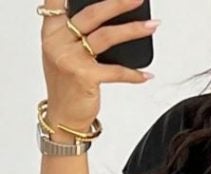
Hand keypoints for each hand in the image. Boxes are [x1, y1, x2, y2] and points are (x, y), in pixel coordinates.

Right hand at [40, 0, 158, 132]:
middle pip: (92, 14)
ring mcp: (71, 58)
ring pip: (107, 36)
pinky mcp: (85, 76)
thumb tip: (109, 17)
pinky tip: (146, 74)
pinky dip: (133, 74)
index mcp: (51, 31)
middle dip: (118, 3)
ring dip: (133, 30)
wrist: (63, 117)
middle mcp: (58, 41)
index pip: (57, 1)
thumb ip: (76, 34)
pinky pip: (116, 71)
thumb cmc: (67, 85)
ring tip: (151, 26)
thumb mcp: (63, 53)